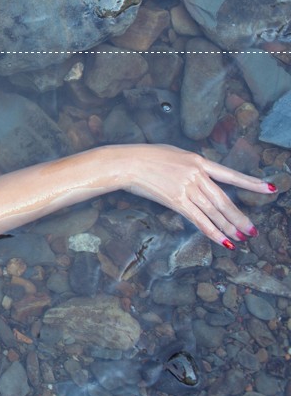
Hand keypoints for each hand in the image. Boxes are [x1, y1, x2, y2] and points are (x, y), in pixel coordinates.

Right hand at [122, 144, 271, 248]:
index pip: (230, 174)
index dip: (251, 183)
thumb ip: (189, 166)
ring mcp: (187, 188)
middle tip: (252, 230)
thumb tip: (200, 178)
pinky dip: (213, 232)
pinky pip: (199, 220)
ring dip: (229, 227)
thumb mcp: (173, 154)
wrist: (126, 163)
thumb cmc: (144, 157)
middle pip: (224, 200)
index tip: (269, 189)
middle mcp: (196, 174)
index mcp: (198, 160)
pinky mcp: (176, 201)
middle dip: (240, 217)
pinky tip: (223, 241)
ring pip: (214, 212)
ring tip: (241, 238)